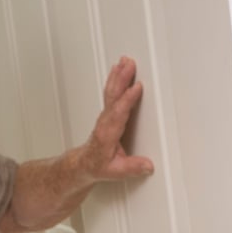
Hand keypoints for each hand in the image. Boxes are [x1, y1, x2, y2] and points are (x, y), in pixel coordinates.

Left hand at [76, 56, 153, 182]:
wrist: (84, 163)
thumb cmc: (97, 165)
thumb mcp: (114, 171)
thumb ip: (131, 168)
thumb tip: (147, 165)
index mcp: (107, 134)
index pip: (119, 113)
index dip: (127, 99)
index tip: (136, 87)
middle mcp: (105, 121)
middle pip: (114, 96)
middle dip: (122, 79)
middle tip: (129, 64)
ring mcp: (106, 115)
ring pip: (111, 91)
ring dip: (118, 75)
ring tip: (125, 61)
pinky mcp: (107, 113)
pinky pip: (111, 93)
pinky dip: (115, 80)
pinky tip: (118, 70)